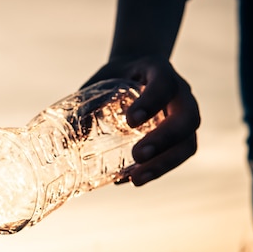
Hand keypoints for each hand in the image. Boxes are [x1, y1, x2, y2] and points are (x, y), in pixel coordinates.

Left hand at [83, 56, 199, 184]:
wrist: (135, 71)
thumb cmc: (116, 77)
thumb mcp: (102, 81)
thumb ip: (87, 104)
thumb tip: (65, 139)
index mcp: (161, 73)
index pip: (165, 85)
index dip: (152, 103)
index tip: (131, 121)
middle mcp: (180, 95)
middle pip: (188, 118)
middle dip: (164, 140)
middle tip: (138, 155)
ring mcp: (183, 118)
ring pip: (187, 144)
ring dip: (163, 165)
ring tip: (136, 180)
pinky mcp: (179, 138)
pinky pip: (176, 157)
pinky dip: (156, 171)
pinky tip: (131, 179)